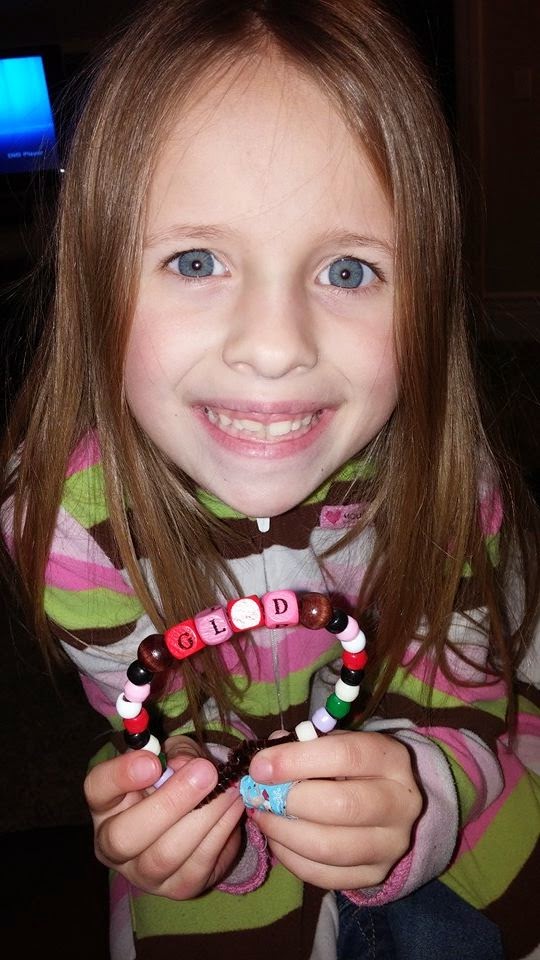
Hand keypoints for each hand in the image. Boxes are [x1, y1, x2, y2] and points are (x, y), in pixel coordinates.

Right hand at [84, 735, 244, 897]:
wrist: (195, 810)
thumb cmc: (174, 776)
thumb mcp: (173, 754)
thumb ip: (177, 754)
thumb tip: (186, 764)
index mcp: (105, 802)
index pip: (98, 788)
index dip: (121, 775)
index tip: (153, 762)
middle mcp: (112, 844)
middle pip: (124, 837)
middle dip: (170, 803)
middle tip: (206, 773)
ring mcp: (142, 873)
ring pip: (165, 855)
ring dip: (204, 817)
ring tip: (229, 788)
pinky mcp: (177, 888)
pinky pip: (198, 865)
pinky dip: (221, 832)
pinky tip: (235, 806)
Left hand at [248, 731, 422, 889]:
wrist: (387, 802)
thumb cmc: (351, 765)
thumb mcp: (335, 743)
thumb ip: (303, 745)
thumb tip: (266, 762)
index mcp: (392, 759)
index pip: (346, 755)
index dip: (296, 760)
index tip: (259, 767)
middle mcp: (401, 804)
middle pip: (341, 806)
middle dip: (289, 800)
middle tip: (258, 794)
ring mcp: (391, 844)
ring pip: (328, 847)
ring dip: (283, 831)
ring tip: (262, 815)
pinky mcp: (375, 875)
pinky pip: (323, 875)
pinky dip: (290, 857)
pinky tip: (277, 838)